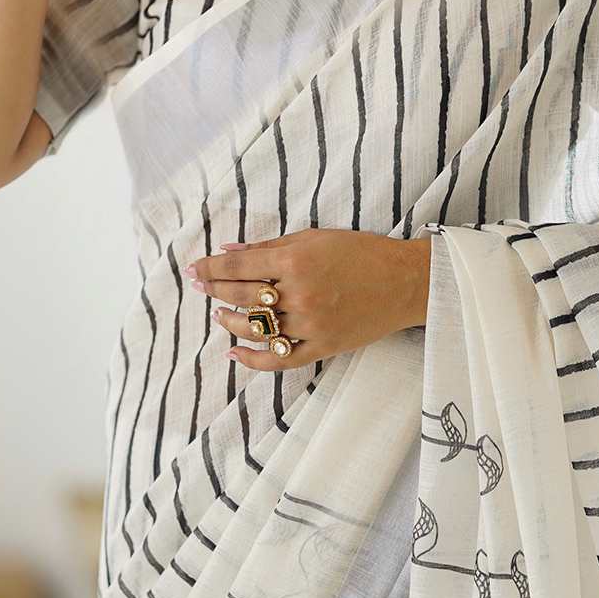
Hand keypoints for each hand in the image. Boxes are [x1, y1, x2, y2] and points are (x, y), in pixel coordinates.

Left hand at [185, 228, 431, 369]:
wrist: (404, 282)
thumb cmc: (361, 253)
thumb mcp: (314, 237)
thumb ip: (269, 245)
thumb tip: (228, 251)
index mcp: (295, 260)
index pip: (237, 267)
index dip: (210, 269)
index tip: (194, 271)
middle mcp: (299, 293)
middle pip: (240, 296)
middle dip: (213, 290)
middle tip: (200, 288)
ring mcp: (309, 324)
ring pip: (254, 329)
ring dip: (229, 321)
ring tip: (219, 314)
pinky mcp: (321, 347)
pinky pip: (278, 360)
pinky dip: (252, 359)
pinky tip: (234, 353)